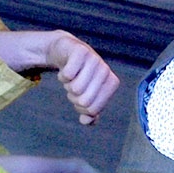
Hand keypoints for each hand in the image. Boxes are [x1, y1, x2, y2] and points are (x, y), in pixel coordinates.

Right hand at [0, 29, 119, 124]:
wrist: (66, 52)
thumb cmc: (79, 76)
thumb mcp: (86, 95)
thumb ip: (90, 113)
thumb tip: (87, 121)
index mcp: (111, 83)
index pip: (92, 110)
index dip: (81, 108)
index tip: (81, 97)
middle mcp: (105, 70)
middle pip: (84, 101)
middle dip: (73, 97)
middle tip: (74, 86)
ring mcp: (94, 59)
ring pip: (75, 88)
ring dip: (68, 85)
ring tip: (71, 77)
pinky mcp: (80, 51)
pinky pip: (67, 74)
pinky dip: (62, 75)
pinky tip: (66, 68)